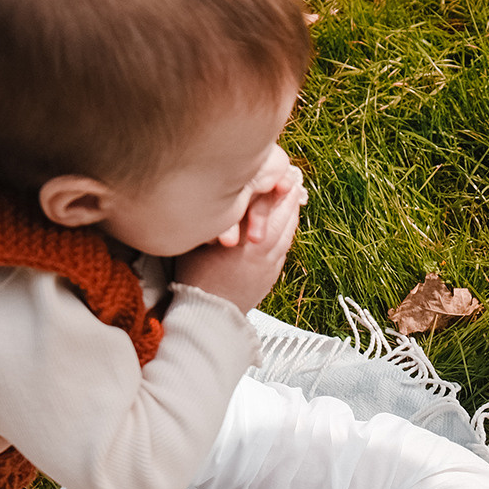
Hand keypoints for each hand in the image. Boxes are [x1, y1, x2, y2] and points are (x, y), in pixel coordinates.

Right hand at [173, 160, 304, 312]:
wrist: (208, 313)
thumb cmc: (196, 276)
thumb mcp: (199, 241)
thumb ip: (216, 220)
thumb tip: (224, 198)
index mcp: (243, 239)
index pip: (263, 206)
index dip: (271, 188)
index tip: (276, 174)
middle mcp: (261, 250)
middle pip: (282, 217)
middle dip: (287, 197)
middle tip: (291, 180)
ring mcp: (269, 264)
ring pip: (287, 232)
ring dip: (291, 213)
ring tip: (293, 198)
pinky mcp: (271, 275)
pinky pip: (286, 247)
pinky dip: (289, 232)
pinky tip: (288, 224)